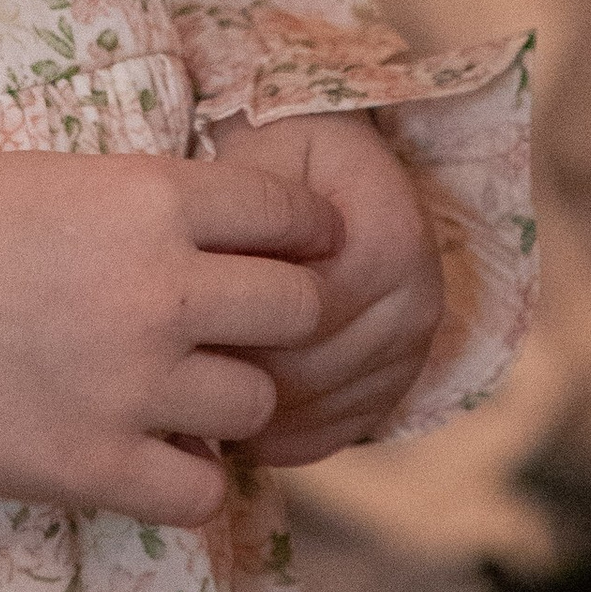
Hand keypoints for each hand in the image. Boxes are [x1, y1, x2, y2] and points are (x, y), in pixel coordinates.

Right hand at [0, 149, 336, 525]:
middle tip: (238, 330)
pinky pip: (204, 493)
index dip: (303, 233)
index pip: (288, 211)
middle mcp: (161, 289)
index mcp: (151, 198)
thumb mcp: (62, 177)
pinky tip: (149, 453)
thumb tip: (233, 235)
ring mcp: (134, 384)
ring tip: (175, 392)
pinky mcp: (97, 467)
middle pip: (297, 310)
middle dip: (277, 319)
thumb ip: (151, 205)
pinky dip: (187, 478)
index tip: (298, 251)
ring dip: (229, 401)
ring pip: (259, 405)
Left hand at [206, 111, 446, 463]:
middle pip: (306, 372)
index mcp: (391, 240)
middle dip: (234, 365)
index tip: (185, 305)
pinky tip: (229, 402)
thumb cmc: (287, 155)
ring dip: (248, 405)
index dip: (235, 314)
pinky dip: (275, 430)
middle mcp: (417, 305)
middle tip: (173, 356)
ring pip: (312, 411)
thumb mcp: (260, 158)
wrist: (337, 169)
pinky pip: (327, 436)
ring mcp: (410, 357)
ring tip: (192, 377)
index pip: (303, 312)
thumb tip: (198, 289)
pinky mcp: (392, 393)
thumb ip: (239, 216)